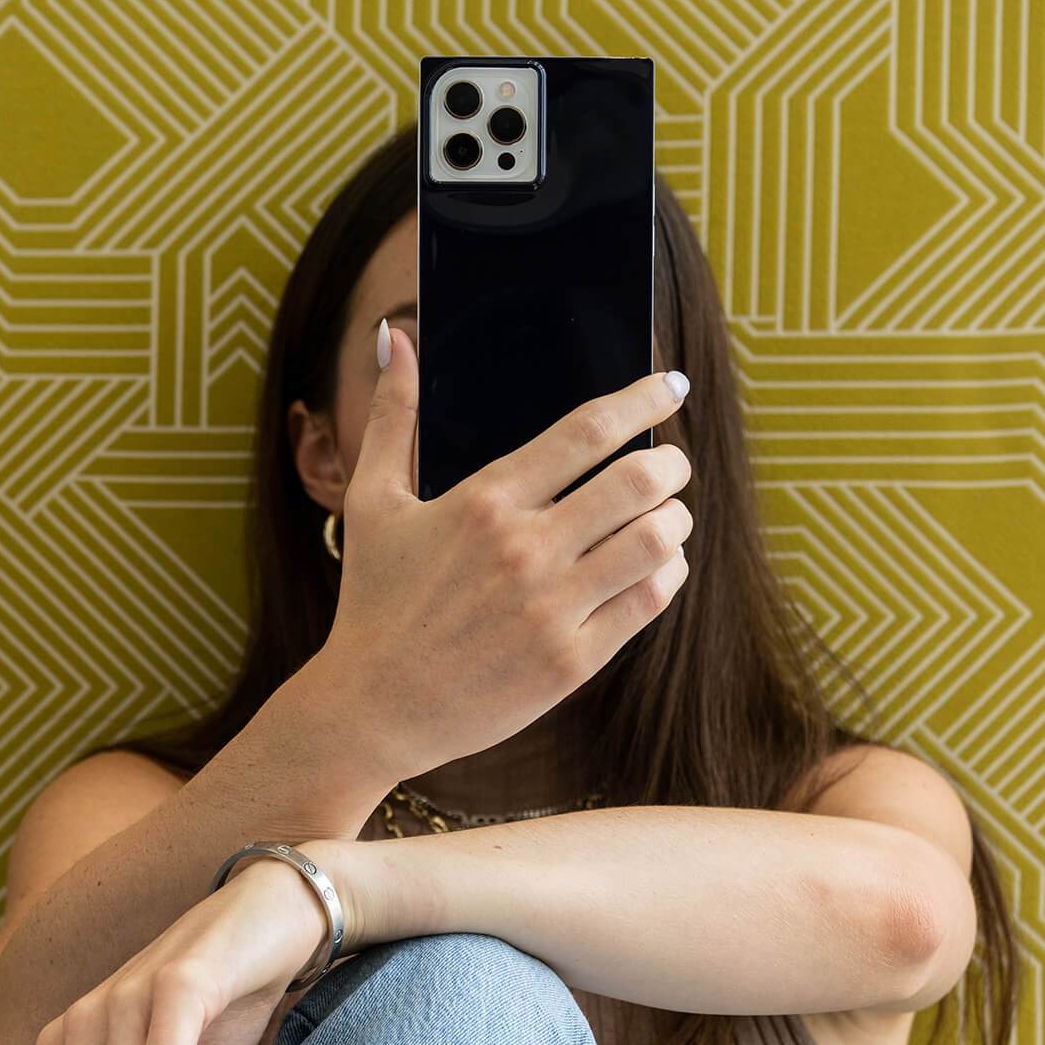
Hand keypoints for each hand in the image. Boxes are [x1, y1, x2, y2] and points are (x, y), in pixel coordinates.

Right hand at [316, 322, 693, 779]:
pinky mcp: (569, 663)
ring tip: (667, 516)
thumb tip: (394, 337)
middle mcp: (523, 551)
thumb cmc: (374, 603)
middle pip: (637, 481)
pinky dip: (667, 574)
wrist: (373, 708)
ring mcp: (550, 609)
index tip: (669, 386)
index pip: (586, 431)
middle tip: (672, 465)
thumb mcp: (371, 504)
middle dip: (671, 463)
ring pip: (654, 541)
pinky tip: (657, 566)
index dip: (642, 400)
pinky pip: (648, 602)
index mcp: (483, 502)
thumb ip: (392, 417)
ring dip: (674, 519)